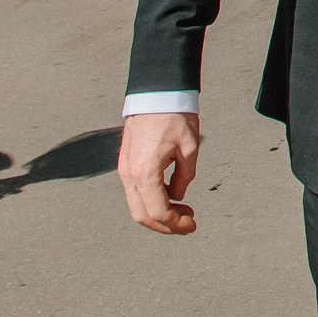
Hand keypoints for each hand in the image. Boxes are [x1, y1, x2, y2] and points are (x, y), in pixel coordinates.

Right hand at [118, 111, 200, 234]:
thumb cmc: (175, 116)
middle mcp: (129, 174)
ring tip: (182, 210)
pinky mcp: (125, 162)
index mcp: (145, 172)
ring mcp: (124, 168)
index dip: (176, 224)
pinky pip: (135, 191)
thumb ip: (184, 177)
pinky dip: (151, 199)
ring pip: (136, 204)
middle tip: (188, 224)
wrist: (156, 91)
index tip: (193, 225)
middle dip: (165, 225)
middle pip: (142, 215)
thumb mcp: (190, 148)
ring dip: (158, 213)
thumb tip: (177, 196)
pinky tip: (170, 195)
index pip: (158, 211)